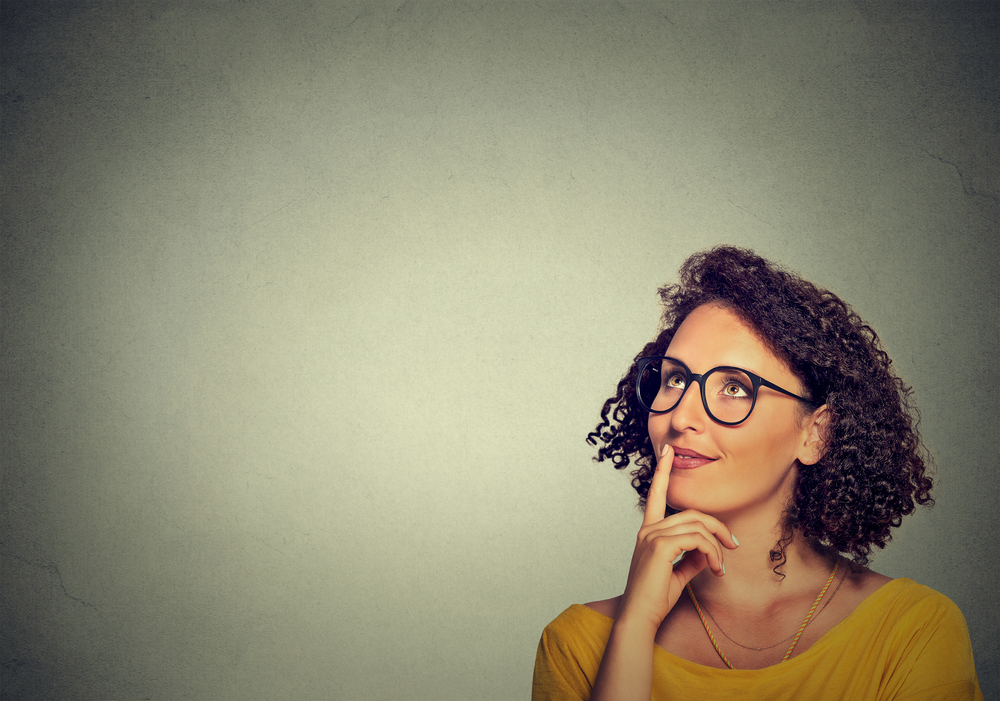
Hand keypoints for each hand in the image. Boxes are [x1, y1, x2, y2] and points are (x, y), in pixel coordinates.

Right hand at [616, 444, 739, 630]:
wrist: (641, 617)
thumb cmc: (656, 598)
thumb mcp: (678, 572)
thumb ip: (692, 557)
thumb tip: (709, 551)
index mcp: (649, 532)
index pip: (656, 494)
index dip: (662, 471)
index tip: (667, 451)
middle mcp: (648, 530)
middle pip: (692, 513)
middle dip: (718, 526)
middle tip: (734, 546)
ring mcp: (652, 537)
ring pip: (697, 526)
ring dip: (717, 545)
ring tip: (721, 566)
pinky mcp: (660, 547)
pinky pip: (696, 540)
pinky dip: (712, 553)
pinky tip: (714, 569)